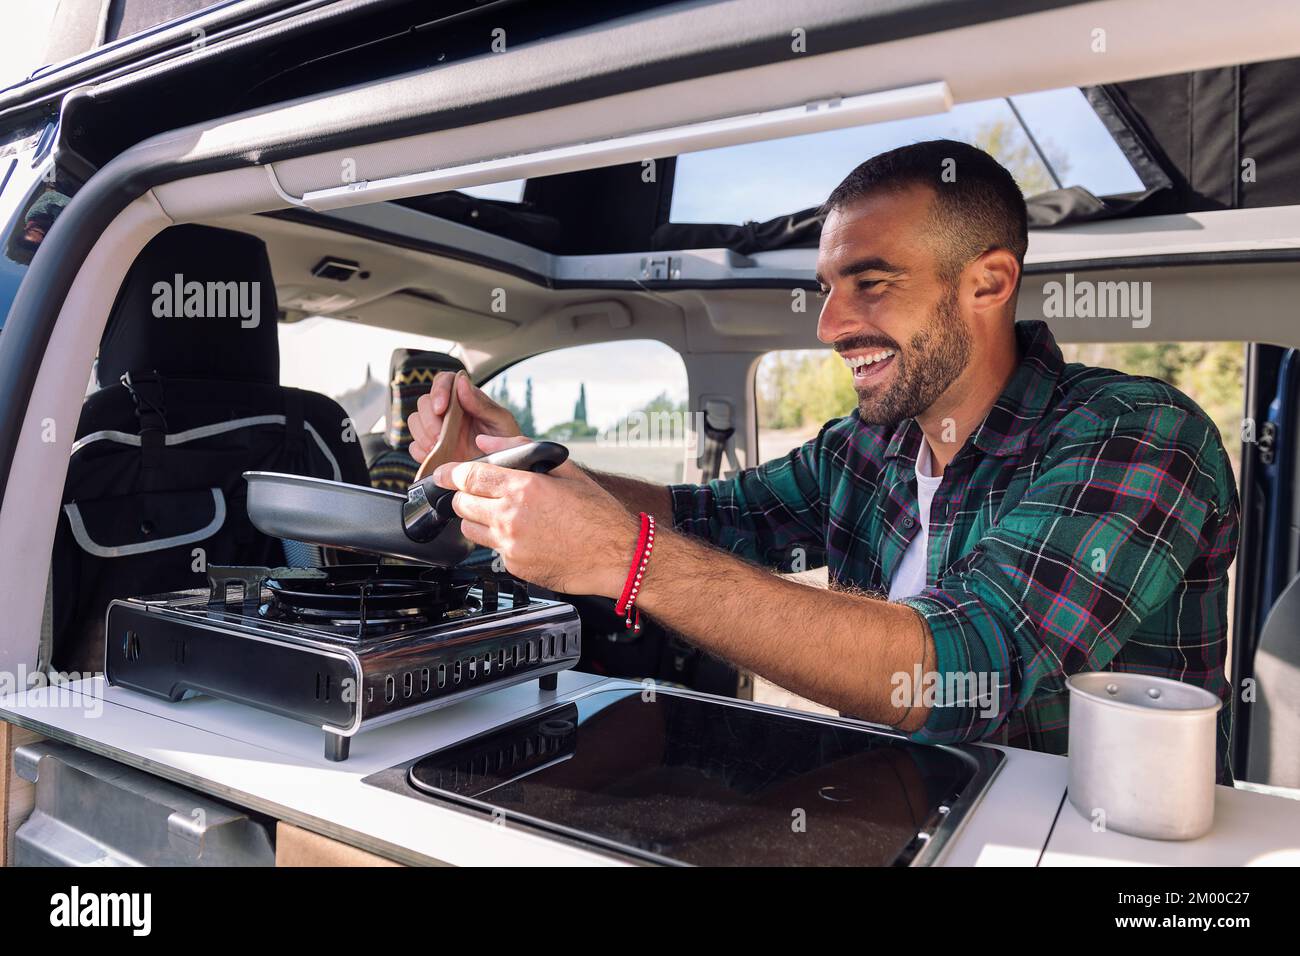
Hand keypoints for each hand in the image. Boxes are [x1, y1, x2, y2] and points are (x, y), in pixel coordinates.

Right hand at [408, 371, 521, 464]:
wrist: (504, 471)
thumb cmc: (507, 442)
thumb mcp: (501, 421)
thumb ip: (482, 404)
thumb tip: (462, 382)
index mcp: (465, 399)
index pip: (444, 381)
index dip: (438, 390)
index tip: (440, 408)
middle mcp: (448, 412)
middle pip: (424, 402)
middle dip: (429, 419)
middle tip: (439, 436)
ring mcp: (438, 431)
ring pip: (415, 421)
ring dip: (422, 434)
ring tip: (438, 447)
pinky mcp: (431, 450)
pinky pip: (414, 446)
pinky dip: (420, 452)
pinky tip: (435, 457)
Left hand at [433, 435, 638, 596]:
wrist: (618, 556)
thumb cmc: (599, 514)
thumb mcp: (567, 470)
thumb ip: (521, 450)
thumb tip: (487, 441)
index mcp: (523, 488)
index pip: (468, 476)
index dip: (450, 473)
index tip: (443, 473)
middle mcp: (511, 517)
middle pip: (461, 504)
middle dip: (465, 496)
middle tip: (480, 493)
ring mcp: (510, 545)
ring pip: (470, 529)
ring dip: (478, 519)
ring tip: (503, 514)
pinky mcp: (514, 566)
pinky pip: (492, 550)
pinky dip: (499, 541)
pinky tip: (525, 535)